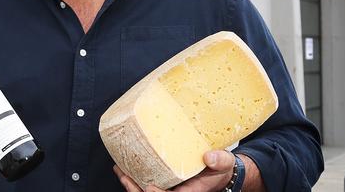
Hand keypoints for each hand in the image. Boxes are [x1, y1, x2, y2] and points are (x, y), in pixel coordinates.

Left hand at [114, 150, 234, 191]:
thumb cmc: (222, 169)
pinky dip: (135, 177)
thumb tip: (209, 157)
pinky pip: (147, 183)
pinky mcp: (166, 181)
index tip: (148, 186)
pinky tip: (127, 167)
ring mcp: (169, 188)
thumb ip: (220, 161)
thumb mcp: (225, 163)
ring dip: (131, 183)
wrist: (220, 169)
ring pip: (145, 191)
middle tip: (123, 175)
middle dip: (134, 189)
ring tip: (119, 169)